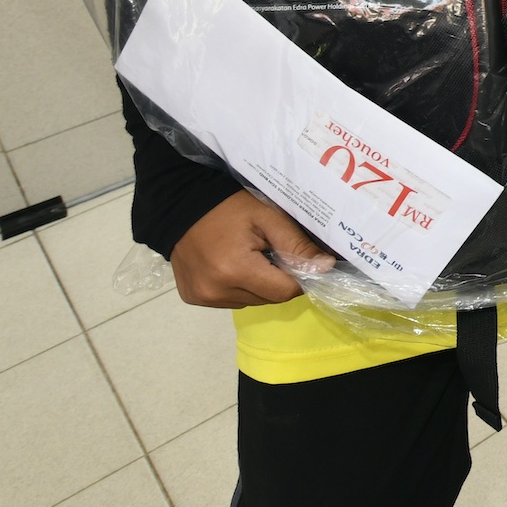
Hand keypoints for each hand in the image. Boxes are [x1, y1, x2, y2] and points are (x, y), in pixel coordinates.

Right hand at [168, 189, 334, 307]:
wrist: (180, 205)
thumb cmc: (228, 206)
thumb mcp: (268, 218)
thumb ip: (298, 245)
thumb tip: (327, 268)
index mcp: (235, 270)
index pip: (285, 291)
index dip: (299, 277)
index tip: (298, 259)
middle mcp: (216, 290)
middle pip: (269, 299)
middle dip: (278, 280)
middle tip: (270, 252)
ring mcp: (203, 298)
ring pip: (252, 302)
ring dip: (259, 285)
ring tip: (248, 256)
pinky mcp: (193, 298)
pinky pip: (231, 301)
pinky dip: (239, 287)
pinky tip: (231, 265)